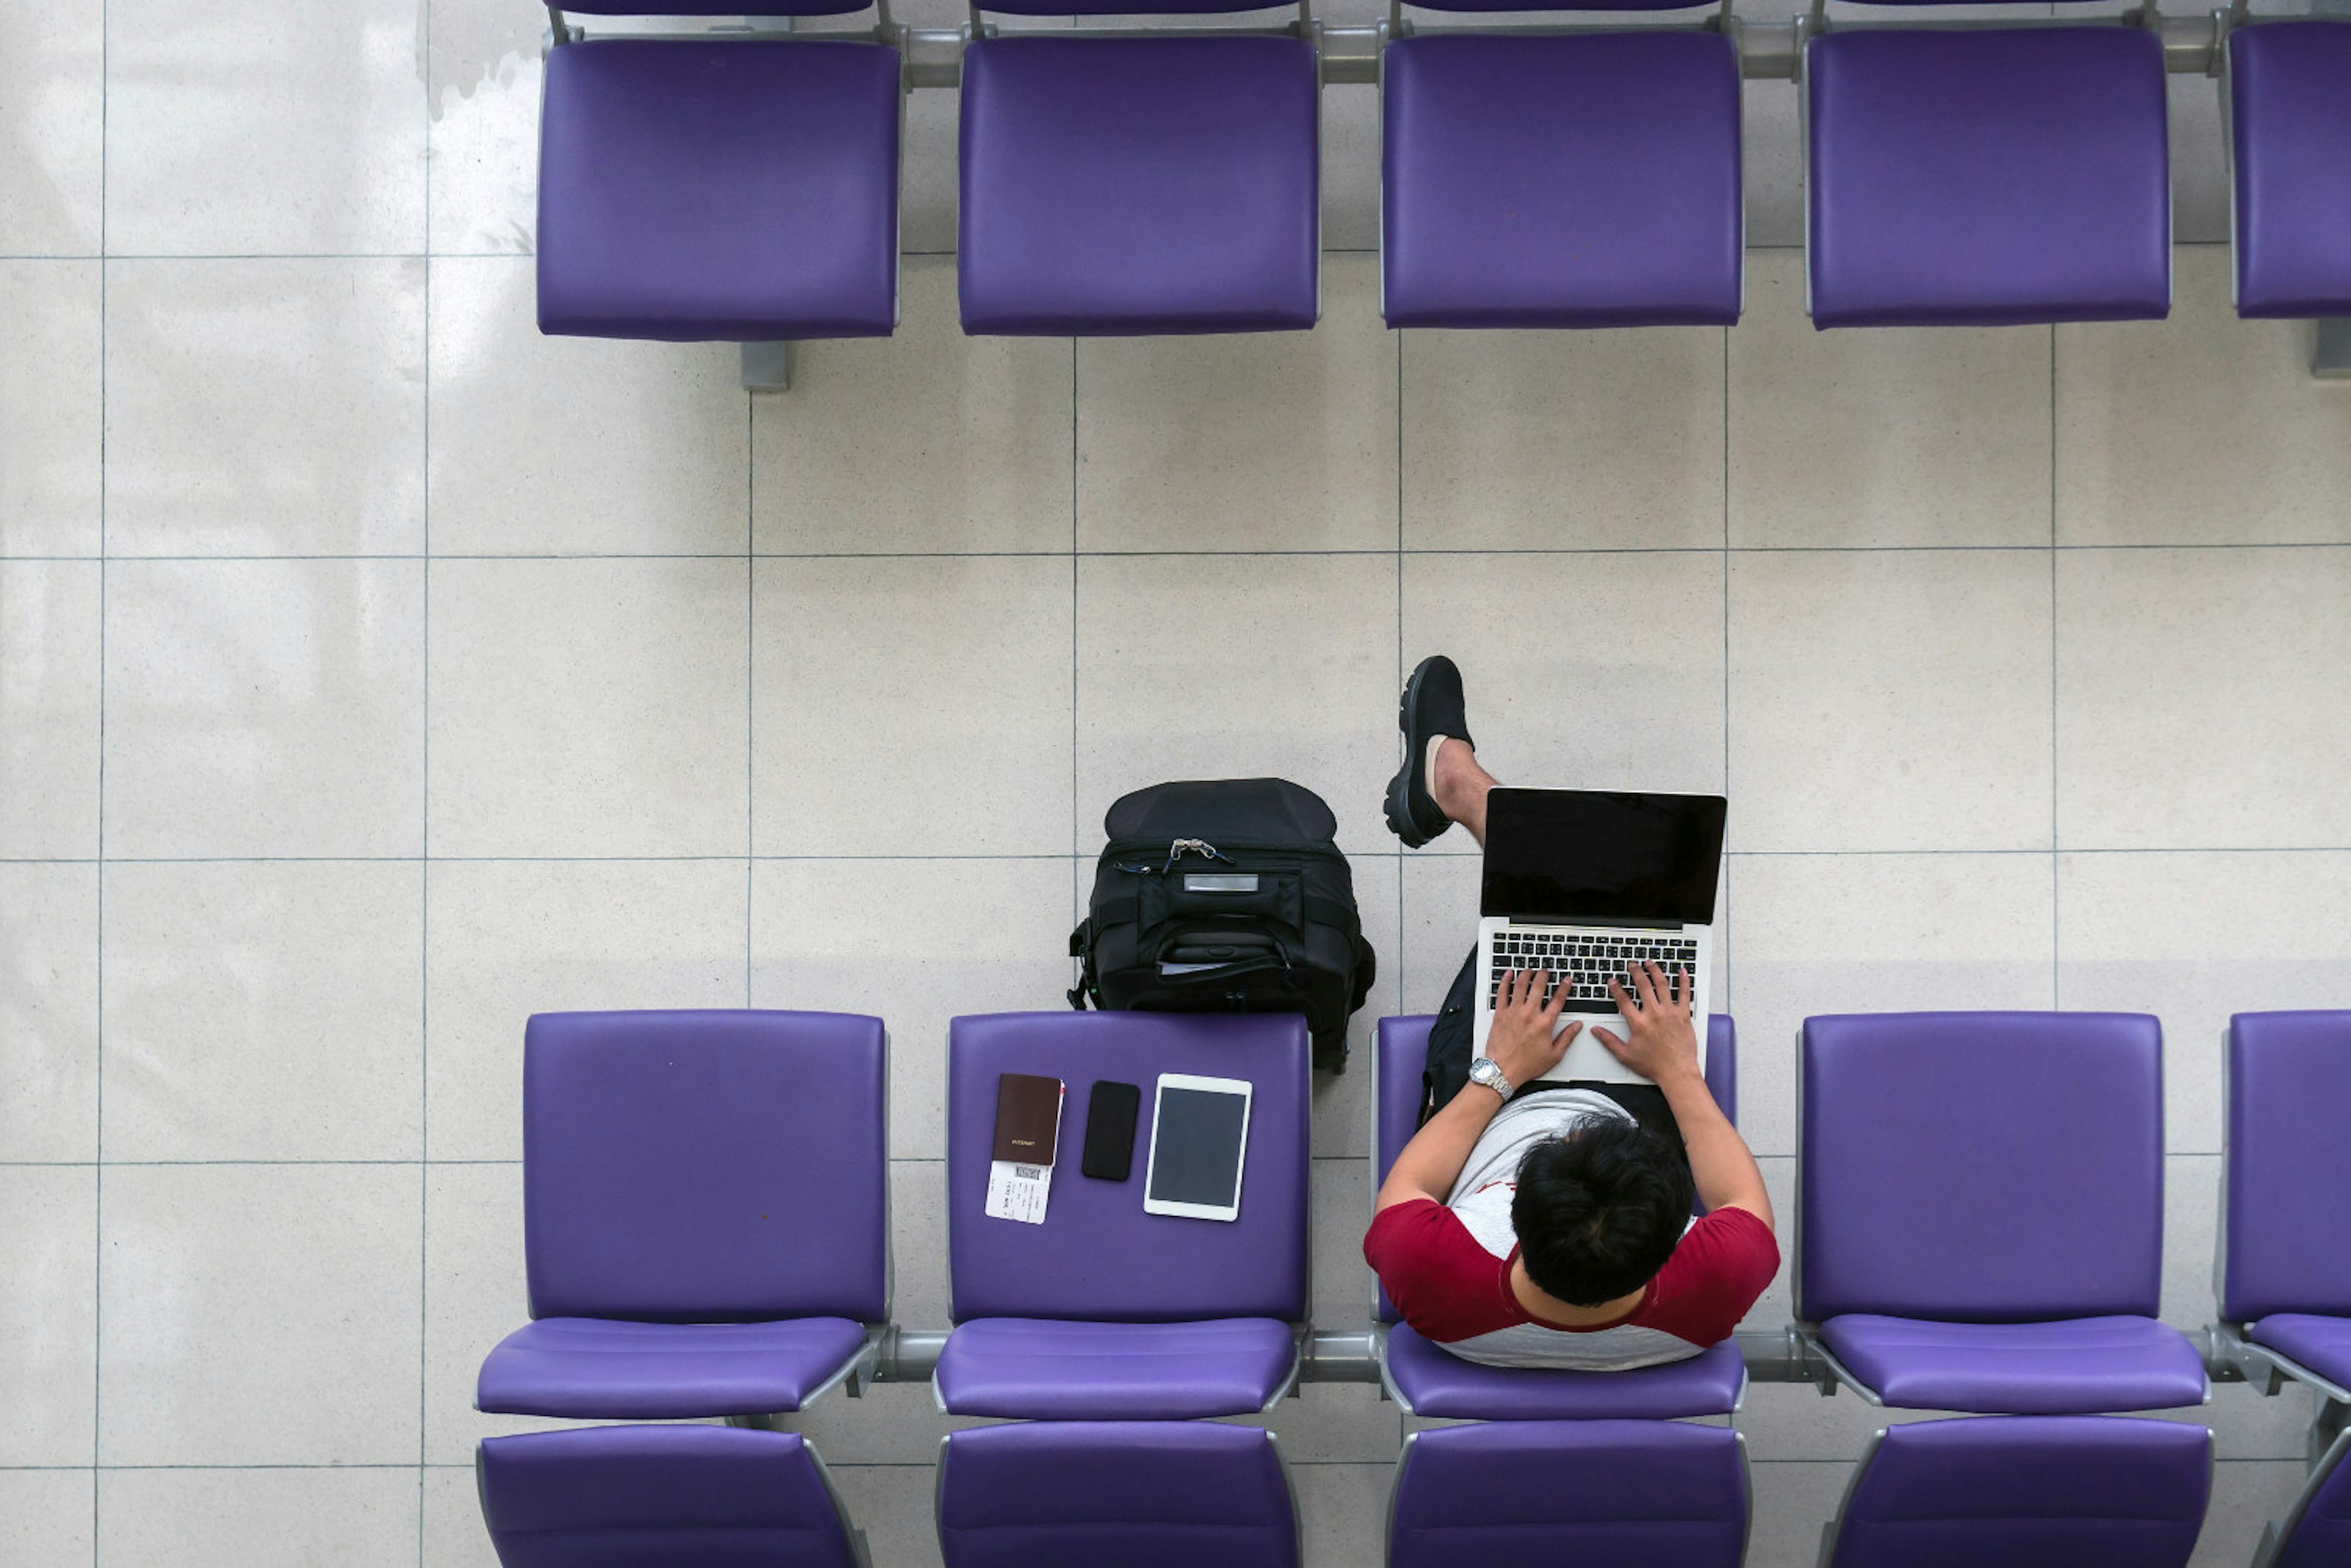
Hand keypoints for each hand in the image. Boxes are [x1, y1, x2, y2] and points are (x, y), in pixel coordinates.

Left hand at [1484, 969, 1578, 1091]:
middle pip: (1538, 986)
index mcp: (1544, 1024)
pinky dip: (1505, 981)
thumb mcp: (1554, 1055)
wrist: (1503, 1070)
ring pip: (1520, 985)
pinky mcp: (1500, 1014)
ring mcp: (1513, 1012)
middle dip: (1544, 975)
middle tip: (1546, 971)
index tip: (1566, 980)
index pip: (1558, 1000)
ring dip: (1526, 974)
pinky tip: (1508, 975)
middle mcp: (1529, 1014)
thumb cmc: (1526, 1065)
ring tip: (1529, 969)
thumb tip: (1577, 1027)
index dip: (1564, 987)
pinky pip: (1501, 993)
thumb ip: (1567, 1038)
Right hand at [1592, 961, 1700, 1087]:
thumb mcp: (1625, 1055)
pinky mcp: (1683, 1015)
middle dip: (1636, 972)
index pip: (1623, 1000)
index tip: (1613, 981)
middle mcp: (1654, 1014)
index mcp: (1638, 1023)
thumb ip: (1609, 1041)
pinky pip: (1685, 994)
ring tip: (1650, 963)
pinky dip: (1684, 981)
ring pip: (1662, 985)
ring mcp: (1670, 1012)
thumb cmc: (1654, 1065)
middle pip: (1643, 986)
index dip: (1616, 988)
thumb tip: (1596, 1031)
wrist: (1677, 1072)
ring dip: (1655, 971)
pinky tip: (1682, 972)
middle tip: (1632, 965)